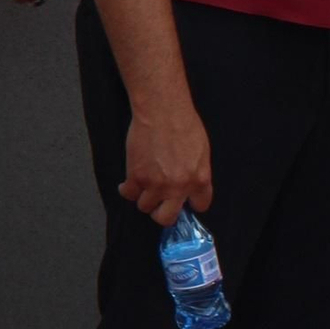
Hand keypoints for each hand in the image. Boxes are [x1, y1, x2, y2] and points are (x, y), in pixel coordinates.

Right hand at [119, 105, 212, 225]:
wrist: (162, 111)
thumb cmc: (183, 124)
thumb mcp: (202, 151)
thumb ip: (198, 173)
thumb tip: (191, 187)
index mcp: (199, 180)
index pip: (200, 206)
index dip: (190, 203)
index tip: (183, 200)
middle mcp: (178, 187)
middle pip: (166, 217)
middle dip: (161, 213)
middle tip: (159, 204)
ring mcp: (155, 184)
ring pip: (145, 206)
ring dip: (143, 198)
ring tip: (143, 187)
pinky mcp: (136, 176)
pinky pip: (128, 194)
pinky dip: (127, 190)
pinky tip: (129, 184)